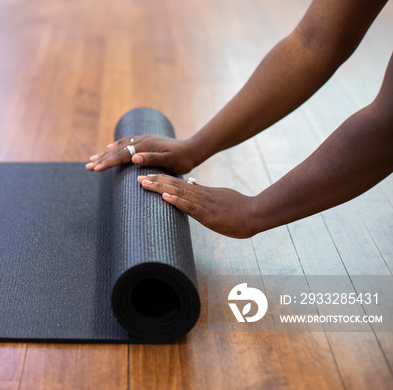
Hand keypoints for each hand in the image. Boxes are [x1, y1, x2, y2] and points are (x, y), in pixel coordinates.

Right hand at [85, 135, 196, 173]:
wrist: (192, 149)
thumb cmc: (182, 159)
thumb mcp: (169, 160)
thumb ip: (151, 158)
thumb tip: (134, 157)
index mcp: (144, 146)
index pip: (121, 155)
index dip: (107, 162)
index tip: (95, 169)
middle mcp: (141, 141)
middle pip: (117, 150)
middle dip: (102, 159)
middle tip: (88, 167)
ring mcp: (142, 140)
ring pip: (119, 146)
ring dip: (106, 153)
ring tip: (94, 158)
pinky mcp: (145, 141)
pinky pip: (126, 143)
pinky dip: (115, 146)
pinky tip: (110, 147)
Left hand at [137, 174, 256, 238]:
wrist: (255, 214)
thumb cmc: (239, 208)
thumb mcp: (219, 198)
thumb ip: (204, 195)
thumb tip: (191, 191)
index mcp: (202, 193)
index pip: (178, 183)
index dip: (162, 179)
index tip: (147, 177)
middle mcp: (200, 196)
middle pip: (174, 185)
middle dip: (155, 181)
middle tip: (138, 178)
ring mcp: (204, 204)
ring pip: (179, 193)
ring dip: (160, 188)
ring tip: (144, 184)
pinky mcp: (209, 215)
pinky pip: (190, 207)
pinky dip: (177, 201)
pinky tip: (165, 197)